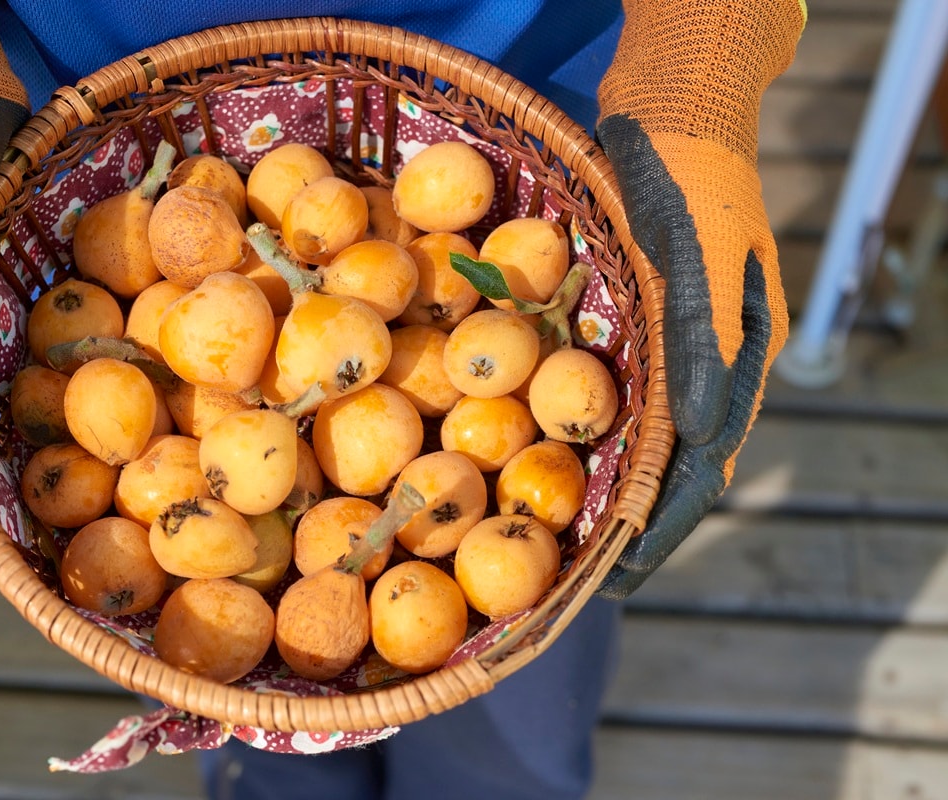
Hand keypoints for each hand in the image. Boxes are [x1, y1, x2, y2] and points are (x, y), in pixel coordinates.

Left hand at [593, 0, 804, 598]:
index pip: (702, 463)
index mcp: (737, 358)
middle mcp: (704, 360)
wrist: (670, 105)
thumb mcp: (700, 258)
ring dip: (606, 484)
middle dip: (630, 521)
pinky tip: (545, 449)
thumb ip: (705, 345)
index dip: (662, 525)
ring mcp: (668, 341)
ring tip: (561, 531)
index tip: (619, 576)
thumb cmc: (687, 177)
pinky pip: (610, 389)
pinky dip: (584, 429)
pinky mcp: (633, 318)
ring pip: (640, 433)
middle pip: (671, 461)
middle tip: (578, 573)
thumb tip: (701, 442)